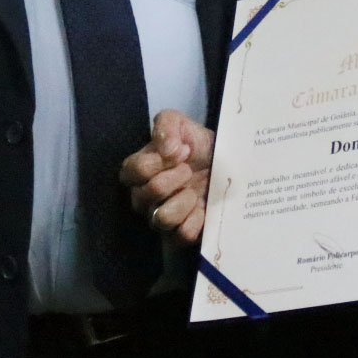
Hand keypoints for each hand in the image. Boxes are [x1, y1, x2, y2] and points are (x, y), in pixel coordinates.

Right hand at [119, 109, 213, 243]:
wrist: (224, 161)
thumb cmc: (195, 143)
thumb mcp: (180, 122)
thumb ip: (166, 125)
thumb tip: (166, 147)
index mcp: (138, 170)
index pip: (134, 171)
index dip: (159, 161)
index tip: (182, 150)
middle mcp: (143, 197)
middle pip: (146, 195)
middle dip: (174, 178)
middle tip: (189, 169)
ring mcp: (160, 217)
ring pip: (162, 219)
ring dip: (183, 201)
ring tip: (194, 190)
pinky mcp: (180, 233)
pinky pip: (181, 235)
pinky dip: (195, 220)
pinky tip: (202, 207)